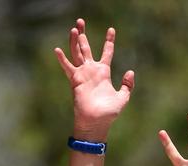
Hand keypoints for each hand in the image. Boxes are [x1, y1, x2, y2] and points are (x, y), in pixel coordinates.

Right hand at [55, 19, 133, 138]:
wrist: (96, 123)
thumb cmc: (108, 113)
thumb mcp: (122, 98)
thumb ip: (127, 85)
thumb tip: (130, 71)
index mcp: (104, 73)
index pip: (107, 52)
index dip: (109, 41)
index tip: (111, 29)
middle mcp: (92, 71)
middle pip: (87, 48)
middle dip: (84, 35)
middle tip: (81, 21)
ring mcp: (83, 75)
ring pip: (77, 53)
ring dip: (75, 41)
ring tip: (74, 28)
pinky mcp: (76, 81)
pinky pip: (68, 67)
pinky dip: (63, 59)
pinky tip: (57, 50)